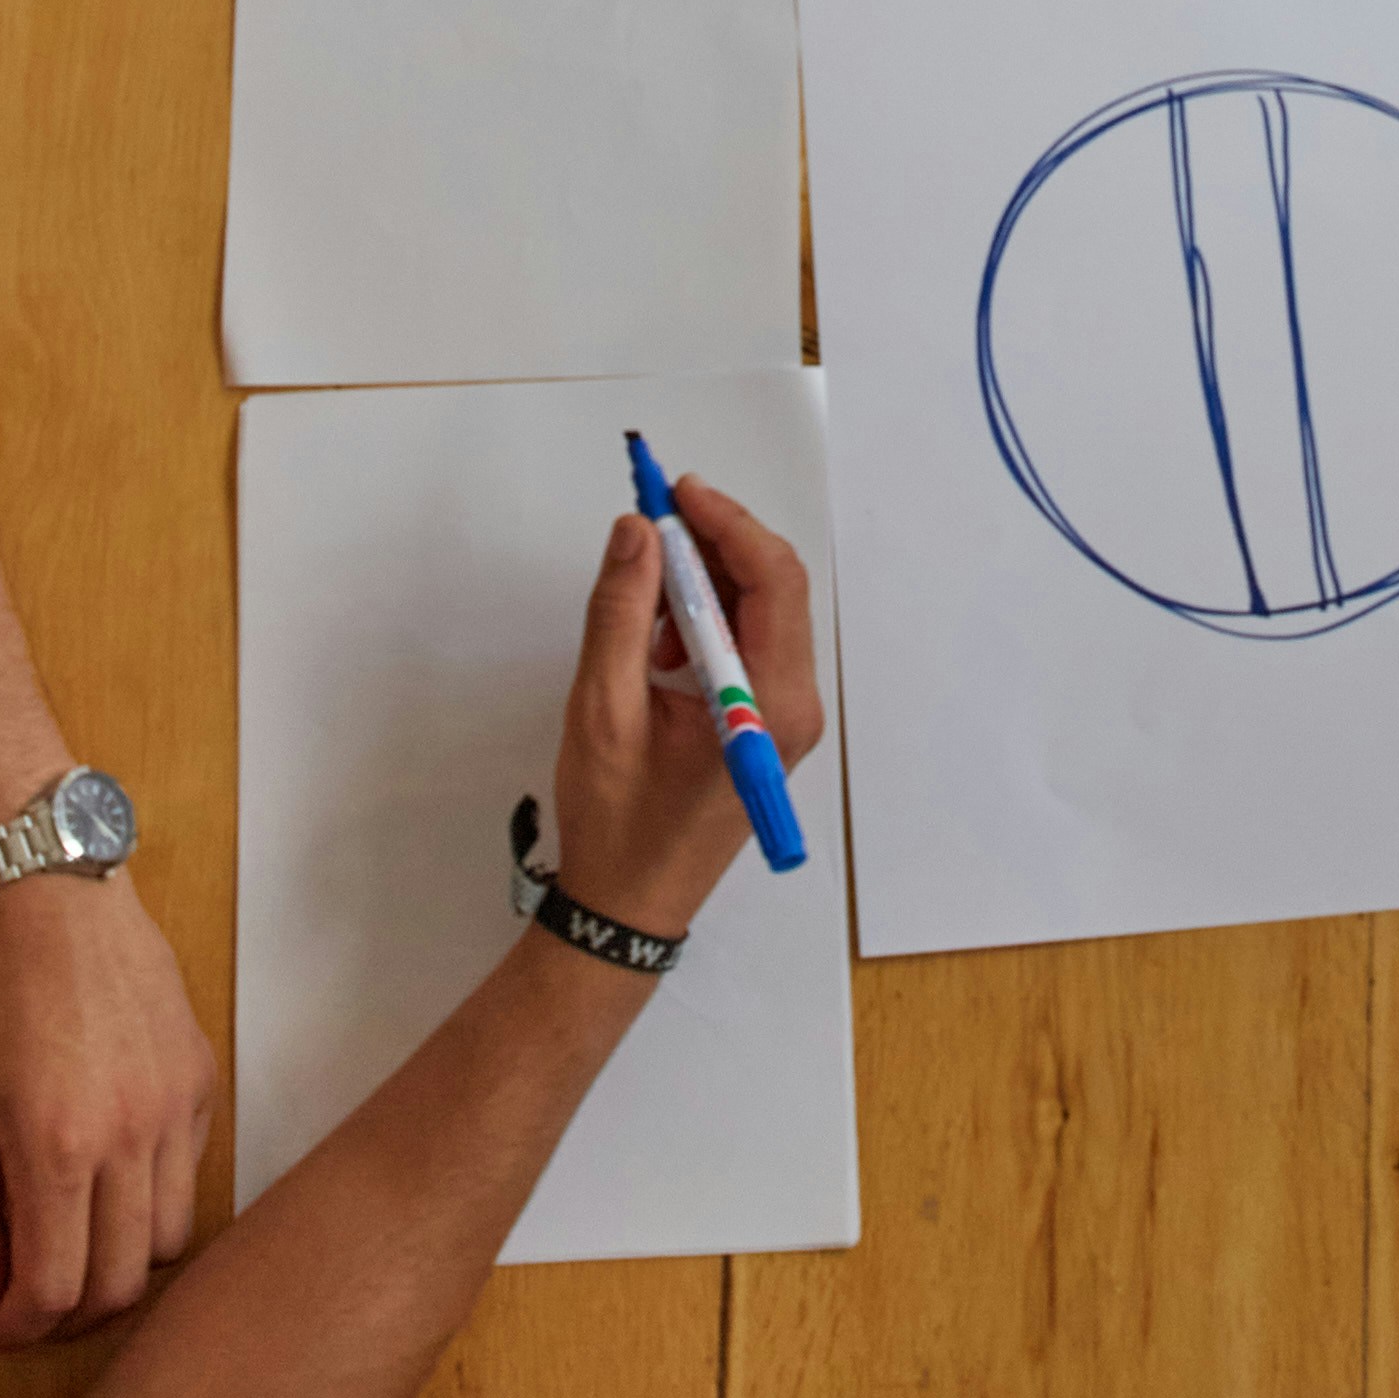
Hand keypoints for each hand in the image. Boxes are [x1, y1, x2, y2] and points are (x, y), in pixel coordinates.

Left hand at [0, 868, 217, 1344]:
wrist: (54, 896)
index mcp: (55, 1146)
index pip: (54, 1290)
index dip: (18, 1330)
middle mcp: (130, 1136)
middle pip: (119, 1284)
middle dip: (66, 1315)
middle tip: (27, 1301)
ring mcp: (176, 1110)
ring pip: (169, 1243)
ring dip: (117, 1267)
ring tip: (72, 1246)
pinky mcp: (202, 1083)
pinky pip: (190, 1180)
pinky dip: (151, 1206)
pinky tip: (108, 1180)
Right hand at [546, 476, 824, 945]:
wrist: (627, 907)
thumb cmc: (616, 822)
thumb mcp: (604, 710)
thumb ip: (621, 612)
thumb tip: (637, 529)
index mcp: (769, 705)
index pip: (772, 581)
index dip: (725, 523)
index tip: (672, 490)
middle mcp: (794, 706)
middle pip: (773, 589)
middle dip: (711, 546)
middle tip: (650, 523)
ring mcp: (783, 717)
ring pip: (759, 613)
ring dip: (703, 589)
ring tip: (642, 618)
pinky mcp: (764, 724)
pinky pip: (746, 646)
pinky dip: (703, 625)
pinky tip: (655, 651)